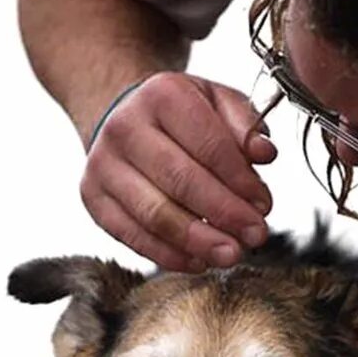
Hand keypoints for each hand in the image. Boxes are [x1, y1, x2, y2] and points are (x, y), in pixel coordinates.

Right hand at [79, 73, 276, 271]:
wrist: (123, 117)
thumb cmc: (179, 115)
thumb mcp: (217, 102)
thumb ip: (246, 125)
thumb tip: (265, 153)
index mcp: (162, 95)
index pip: (209, 145)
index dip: (240, 181)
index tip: (264, 206)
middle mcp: (125, 127)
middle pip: (181, 181)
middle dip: (224, 214)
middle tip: (255, 236)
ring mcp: (102, 164)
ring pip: (154, 214)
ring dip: (198, 241)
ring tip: (230, 254)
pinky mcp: (93, 197)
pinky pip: (131, 235)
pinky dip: (168, 254)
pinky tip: (198, 261)